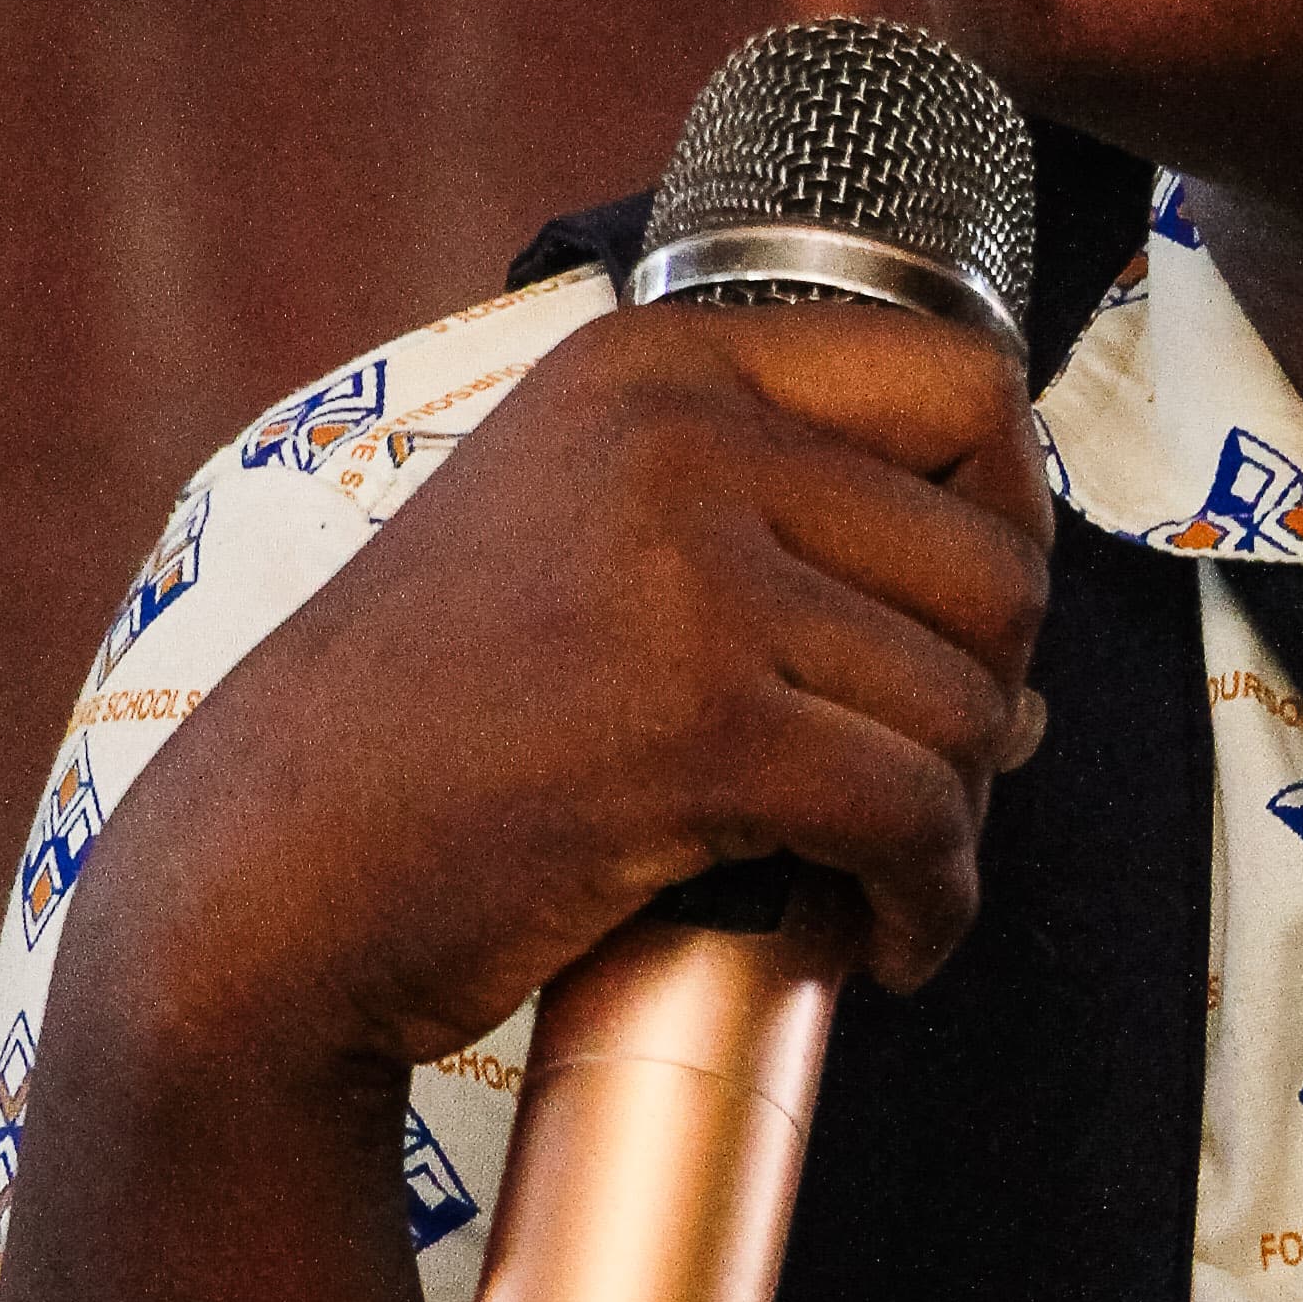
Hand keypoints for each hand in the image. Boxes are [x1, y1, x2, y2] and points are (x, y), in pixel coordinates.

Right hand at [62, 299, 1053, 1086]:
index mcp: (662, 360)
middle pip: (993, 563)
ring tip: (883, 871)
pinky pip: (914, 818)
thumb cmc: (439, 732)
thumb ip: (788, 555)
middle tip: (914, 778)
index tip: (968, 621)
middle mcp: (681, 432)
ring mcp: (687, 573)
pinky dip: (931, 903)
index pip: (963, 386)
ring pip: (967, 706)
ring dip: (954, 819)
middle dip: (987, 696)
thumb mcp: (593, 542)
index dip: (1010, 516)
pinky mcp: (696, 727)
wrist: (269, 878)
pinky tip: (889, 941)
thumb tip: (1032, 689)